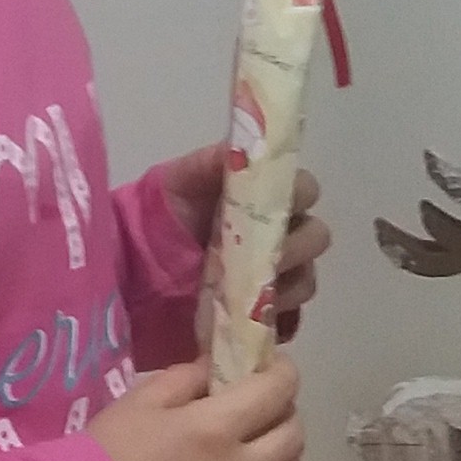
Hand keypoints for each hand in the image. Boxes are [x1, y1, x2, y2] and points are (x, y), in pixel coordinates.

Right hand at [89, 355, 306, 460]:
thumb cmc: (104, 457)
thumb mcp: (138, 402)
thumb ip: (185, 379)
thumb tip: (217, 370)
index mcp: (215, 428)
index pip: (277, 391)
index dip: (283, 374)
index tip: (275, 371)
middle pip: (292, 439)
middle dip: (285, 416)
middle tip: (265, 414)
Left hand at [152, 146, 332, 341]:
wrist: (144, 257)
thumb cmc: (169, 212)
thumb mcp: (182, 180)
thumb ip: (211, 163)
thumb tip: (242, 148)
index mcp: (268, 193)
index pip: (306, 189)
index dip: (298, 196)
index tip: (276, 208)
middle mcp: (283, 230)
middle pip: (315, 236)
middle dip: (296, 246)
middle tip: (265, 256)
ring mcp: (279, 270)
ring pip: (307, 276)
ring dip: (287, 283)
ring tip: (254, 290)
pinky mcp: (270, 304)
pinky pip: (292, 312)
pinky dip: (280, 313)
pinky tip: (255, 313)